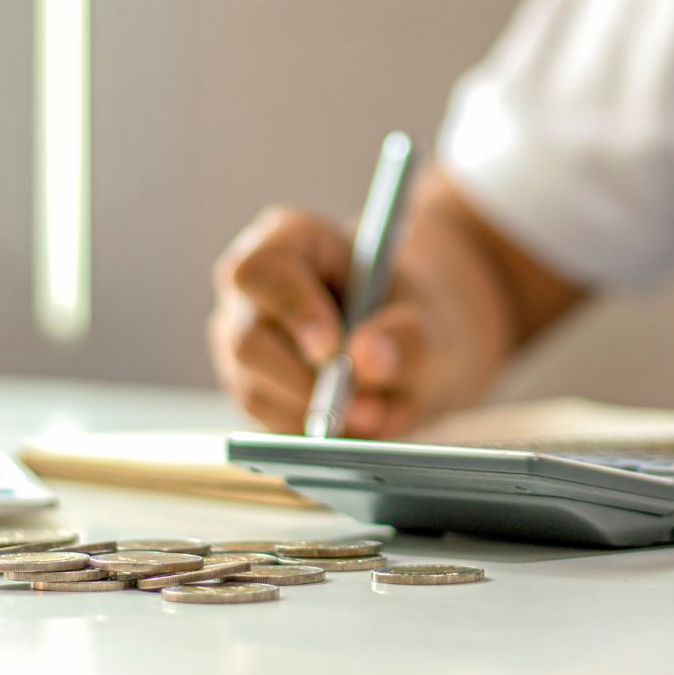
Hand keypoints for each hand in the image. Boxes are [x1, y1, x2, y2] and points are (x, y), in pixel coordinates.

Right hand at [207, 207, 440, 438]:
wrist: (414, 346)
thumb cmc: (415, 314)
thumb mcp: (430, 318)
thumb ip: (406, 336)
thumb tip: (365, 359)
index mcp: (288, 241)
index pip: (263, 270)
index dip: (292, 310)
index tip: (331, 349)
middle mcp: (251, 292)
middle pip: (248, 341)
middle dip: (307, 383)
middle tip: (368, 408)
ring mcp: (243, 342)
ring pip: (256, 390)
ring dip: (316, 415)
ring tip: (378, 416)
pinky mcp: (252, 389)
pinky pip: (267, 423)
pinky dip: (314, 433)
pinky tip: (357, 425)